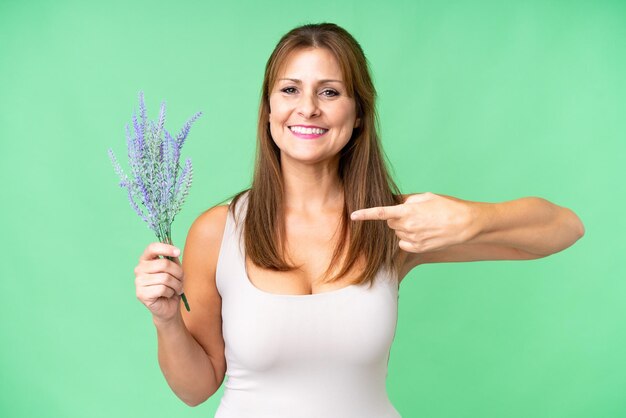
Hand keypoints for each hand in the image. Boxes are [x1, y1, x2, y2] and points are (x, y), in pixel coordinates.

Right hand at [134, 242, 184, 322]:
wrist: (169, 306)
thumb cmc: (171, 286)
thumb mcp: (174, 270)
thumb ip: (172, 257)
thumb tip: (173, 244)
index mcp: (146, 260)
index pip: (152, 248)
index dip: (166, 248)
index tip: (178, 252)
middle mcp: (139, 269)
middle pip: (163, 264)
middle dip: (178, 272)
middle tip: (181, 279)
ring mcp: (138, 282)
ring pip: (165, 278)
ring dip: (176, 284)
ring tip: (176, 288)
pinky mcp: (141, 294)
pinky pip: (162, 289)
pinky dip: (170, 292)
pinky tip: (168, 295)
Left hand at [350, 192, 475, 252]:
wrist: (465, 224)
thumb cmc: (447, 206)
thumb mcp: (426, 197)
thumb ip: (406, 200)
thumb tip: (392, 201)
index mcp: (407, 211)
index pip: (381, 213)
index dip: (365, 214)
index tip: (353, 216)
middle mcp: (407, 227)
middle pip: (390, 222)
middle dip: (396, 217)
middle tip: (414, 213)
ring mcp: (412, 239)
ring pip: (397, 233)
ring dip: (404, 228)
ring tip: (423, 223)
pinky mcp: (417, 249)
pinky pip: (404, 243)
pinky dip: (409, 238)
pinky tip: (423, 233)